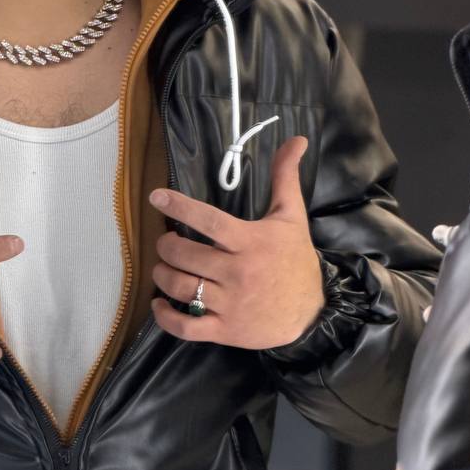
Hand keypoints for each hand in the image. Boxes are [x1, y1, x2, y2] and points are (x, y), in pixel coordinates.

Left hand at [149, 136, 324, 349]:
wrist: (312, 312)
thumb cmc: (295, 261)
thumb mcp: (292, 217)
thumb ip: (284, 177)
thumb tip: (295, 140)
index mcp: (250, 242)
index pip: (208, 220)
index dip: (180, 207)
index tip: (156, 197)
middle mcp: (237, 273)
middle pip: (185, 255)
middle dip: (166, 245)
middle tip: (166, 241)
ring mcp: (230, 303)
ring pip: (181, 287)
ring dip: (162, 275)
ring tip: (163, 266)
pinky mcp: (225, 330)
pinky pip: (185, 326)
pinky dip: (165, 316)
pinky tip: (160, 303)